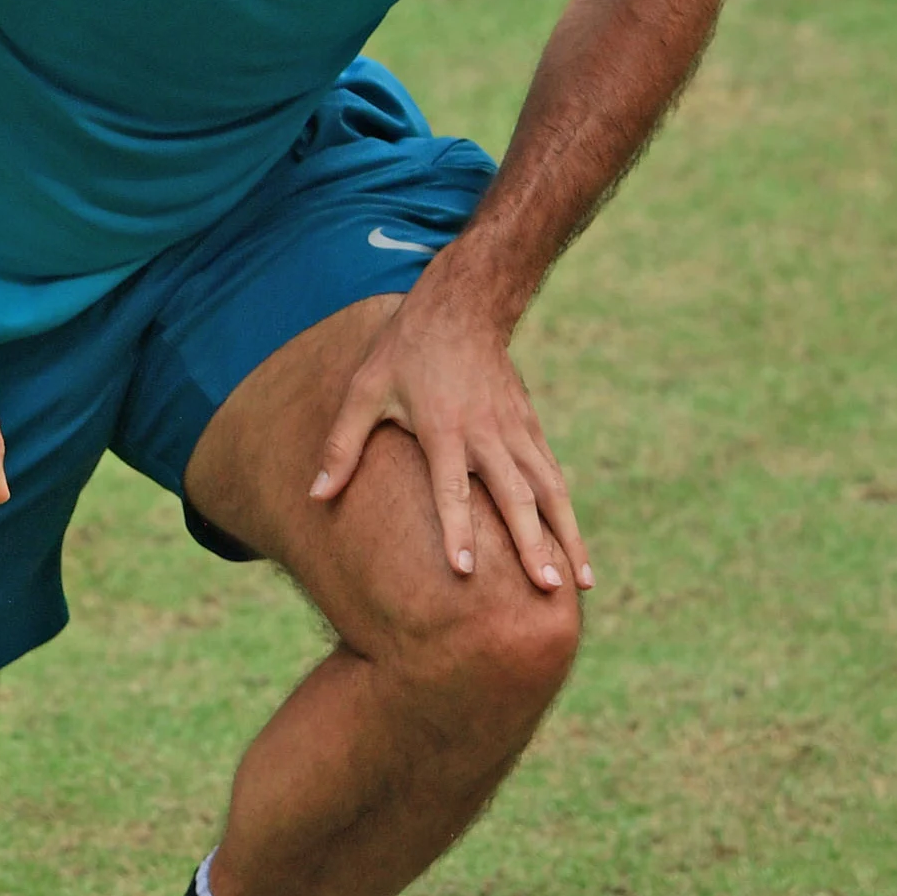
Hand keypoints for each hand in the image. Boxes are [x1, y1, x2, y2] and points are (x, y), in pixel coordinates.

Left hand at [308, 293, 591, 593]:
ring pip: (548, 490)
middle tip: (546, 588)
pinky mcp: (531, 427)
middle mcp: (486, 433)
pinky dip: (567, 512)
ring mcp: (515, 430)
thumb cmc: (405, 352)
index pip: (451, 488)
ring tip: (581, 582)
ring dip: (566, 535)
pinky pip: (553, 475)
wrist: (463, 307)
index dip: (457, 529)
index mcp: (443, 428)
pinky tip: (575, 547)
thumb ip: (342, 446)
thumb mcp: (365, 390)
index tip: (465, 571)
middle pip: (514, 496)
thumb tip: (315, 496)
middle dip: (532, 544)